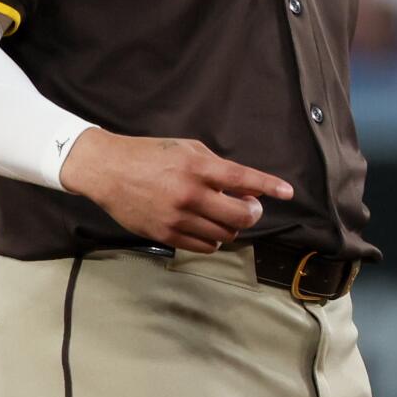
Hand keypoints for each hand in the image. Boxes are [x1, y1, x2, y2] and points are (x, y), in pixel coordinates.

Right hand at [60, 129, 293, 252]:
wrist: (108, 171)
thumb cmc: (150, 155)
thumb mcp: (188, 150)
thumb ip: (219, 168)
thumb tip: (248, 188)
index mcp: (197, 167)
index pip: (244, 179)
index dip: (270, 186)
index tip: (288, 193)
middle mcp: (190, 194)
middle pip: (240, 216)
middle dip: (252, 212)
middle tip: (249, 206)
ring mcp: (178, 218)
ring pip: (225, 234)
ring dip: (232, 226)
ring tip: (223, 213)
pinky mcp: (166, 236)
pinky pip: (205, 246)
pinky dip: (214, 239)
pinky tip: (208, 226)